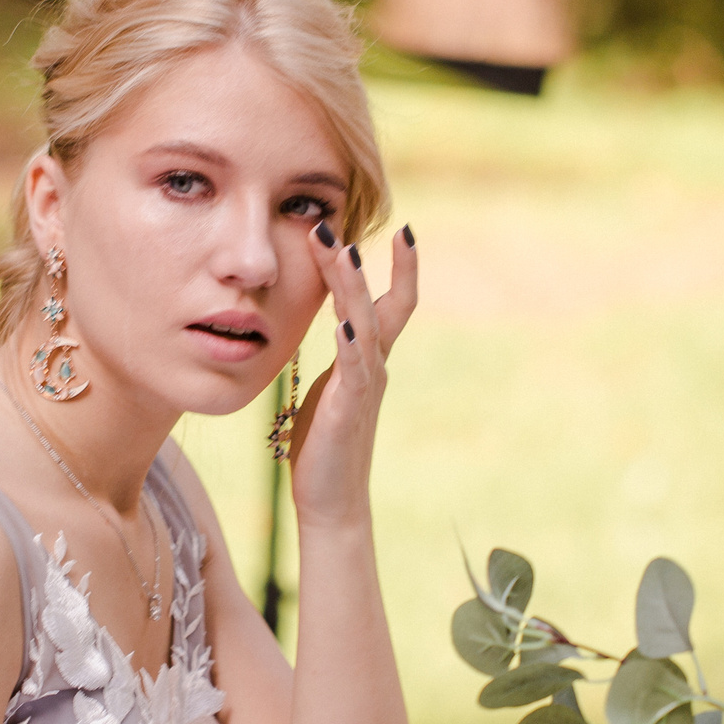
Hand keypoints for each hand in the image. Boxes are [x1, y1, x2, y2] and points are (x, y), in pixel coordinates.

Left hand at [286, 223, 416, 529]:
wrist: (332, 499)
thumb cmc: (324, 446)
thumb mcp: (326, 389)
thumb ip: (334, 358)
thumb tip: (329, 327)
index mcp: (368, 359)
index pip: (390, 303)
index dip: (399, 267)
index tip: (400, 227)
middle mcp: (374, 366)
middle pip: (378, 303)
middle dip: (357, 263)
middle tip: (337, 223)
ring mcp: (365, 386)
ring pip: (365, 326)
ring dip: (352, 288)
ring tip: (343, 253)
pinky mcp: (349, 409)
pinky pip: (353, 369)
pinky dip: (350, 343)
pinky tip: (342, 321)